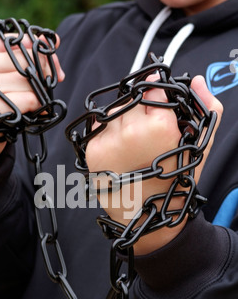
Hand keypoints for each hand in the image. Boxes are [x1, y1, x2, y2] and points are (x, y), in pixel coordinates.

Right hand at [0, 33, 64, 180]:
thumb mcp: (2, 73)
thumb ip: (27, 54)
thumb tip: (52, 39)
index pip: (23, 42)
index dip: (44, 54)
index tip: (54, 68)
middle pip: (30, 62)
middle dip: (46, 75)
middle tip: (45, 88)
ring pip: (32, 81)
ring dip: (40, 94)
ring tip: (31, 102)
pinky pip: (31, 99)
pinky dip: (38, 106)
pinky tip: (33, 111)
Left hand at [86, 75, 222, 254]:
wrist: (148, 218)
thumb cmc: (175, 183)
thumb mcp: (200, 147)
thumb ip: (206, 109)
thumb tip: (195, 80)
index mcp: (158, 126)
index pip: (152, 89)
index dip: (156, 95)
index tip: (157, 102)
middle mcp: (130, 131)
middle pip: (130, 99)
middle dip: (139, 108)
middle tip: (146, 129)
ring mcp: (109, 142)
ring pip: (113, 112)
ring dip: (122, 119)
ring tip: (133, 142)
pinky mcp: (93, 152)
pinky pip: (97, 128)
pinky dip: (108, 133)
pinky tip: (120, 150)